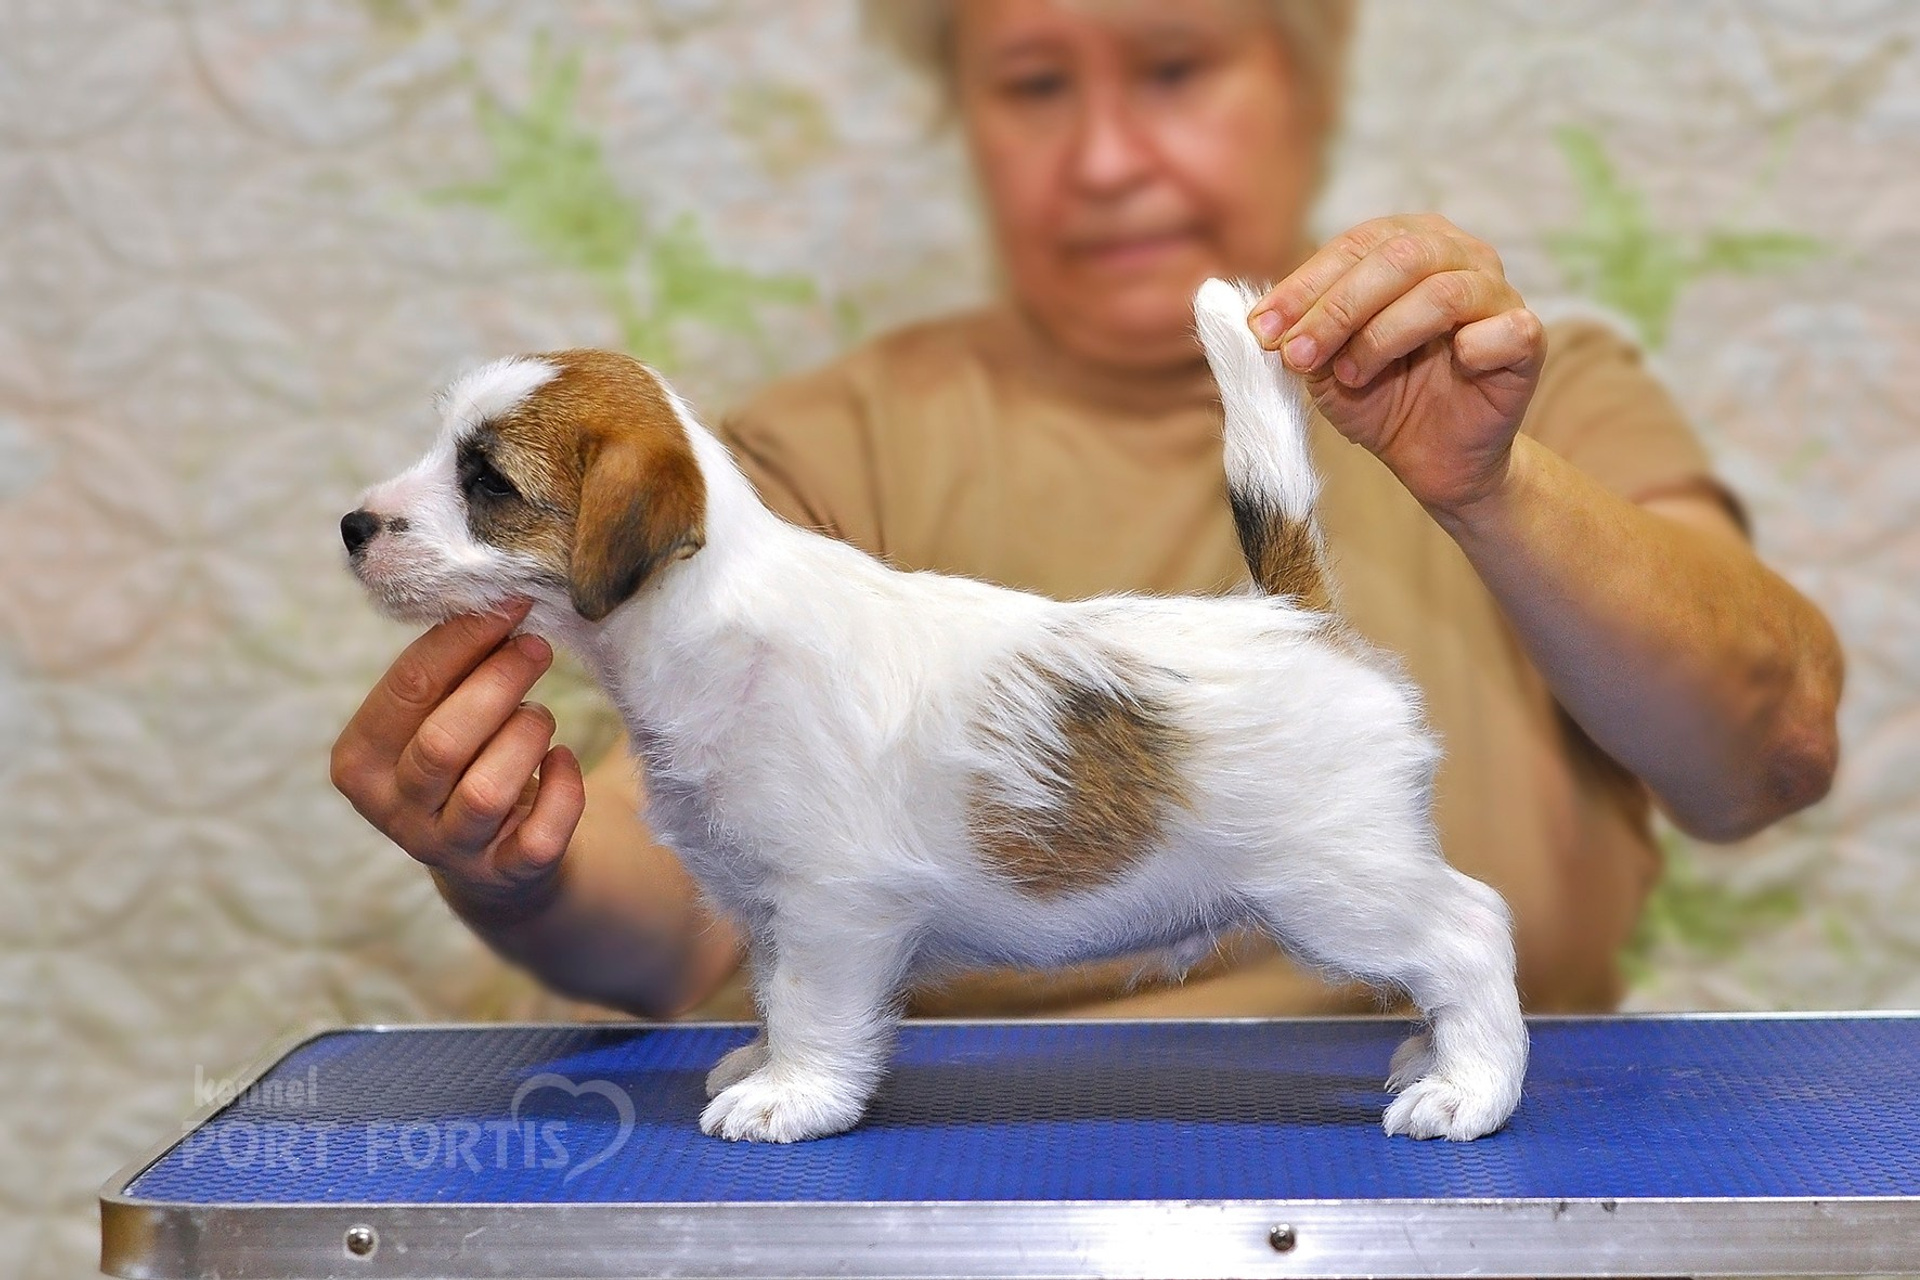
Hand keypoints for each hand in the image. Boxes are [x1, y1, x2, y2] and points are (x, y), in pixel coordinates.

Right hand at [330, 600, 586, 923]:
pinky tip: (563, 762)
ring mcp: (448, 850)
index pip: (407, 689)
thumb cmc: (466, 757)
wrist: (497, 859)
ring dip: (527, 735)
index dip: (465, 639)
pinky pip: (542, 835)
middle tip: (537, 648)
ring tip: (540, 717)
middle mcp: (395, 812)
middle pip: (444, 741)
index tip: (511, 603)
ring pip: (489, 790)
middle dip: (500, 682)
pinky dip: (564, 789)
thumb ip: (450, 666)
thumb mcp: (439, 713)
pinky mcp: (505, 876)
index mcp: (359, 761)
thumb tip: (494, 592)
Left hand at [1248, 214, 1546, 515]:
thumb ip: (1299, 336)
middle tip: (1297, 356)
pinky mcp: (1527, 338)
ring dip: (1382, 335)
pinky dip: (1471, 348)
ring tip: (1351, 375)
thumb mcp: (1325, 366)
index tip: (1262, 331)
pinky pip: (1505, 329)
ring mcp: (1497, 293)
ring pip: (1441, 292)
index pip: (1353, 246)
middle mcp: (1458, 255)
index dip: (1304, 286)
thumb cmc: (1381, 398)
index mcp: (1408, 244)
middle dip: (1336, 308)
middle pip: (1396, 257)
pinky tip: (1452, 367)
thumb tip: (1259, 321)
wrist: (1433, 459)